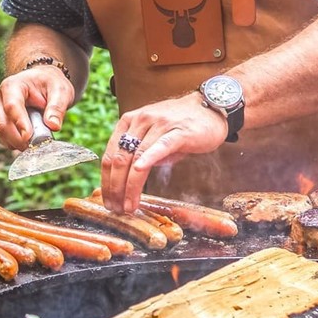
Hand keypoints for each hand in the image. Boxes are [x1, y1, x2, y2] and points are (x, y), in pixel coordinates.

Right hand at [0, 66, 75, 149]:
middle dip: (18, 138)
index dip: (19, 122)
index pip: (11, 105)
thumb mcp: (60, 91)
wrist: (42, 83)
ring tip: (35, 142)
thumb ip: (57, 107)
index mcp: (12, 85)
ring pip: (0, 132)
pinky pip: (2, 137)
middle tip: (36, 144)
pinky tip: (27, 141)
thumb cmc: (49, 84)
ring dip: (17, 142)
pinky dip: (14, 143)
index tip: (28, 136)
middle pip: (2, 122)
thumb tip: (53, 125)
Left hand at [100, 94, 227, 212]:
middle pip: (119, 159)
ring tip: (129, 205)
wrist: (210, 109)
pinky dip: (146, 161)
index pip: (109, 155)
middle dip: (115, 188)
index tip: (108, 200)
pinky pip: (159, 148)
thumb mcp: (154, 136)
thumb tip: (126, 181)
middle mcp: (140, 120)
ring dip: (130, 186)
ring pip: (136, 158)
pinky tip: (139, 173)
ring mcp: (159, 125)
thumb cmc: (181, 125)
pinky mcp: (178, 132)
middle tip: (116, 208)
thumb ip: (140, 153)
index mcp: (130, 121)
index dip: (106, 181)